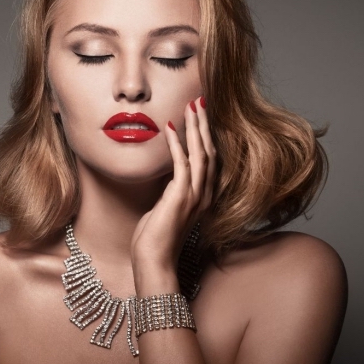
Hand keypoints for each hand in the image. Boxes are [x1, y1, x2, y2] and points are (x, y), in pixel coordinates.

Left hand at [131, 96, 216, 276]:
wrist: (154, 263)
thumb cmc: (155, 239)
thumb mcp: (165, 209)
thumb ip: (170, 192)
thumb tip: (166, 177)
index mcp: (202, 197)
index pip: (210, 159)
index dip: (207, 135)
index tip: (201, 114)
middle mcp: (203, 195)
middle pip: (210, 151)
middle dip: (204, 124)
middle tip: (200, 100)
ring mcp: (194, 197)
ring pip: (201, 154)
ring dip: (195, 128)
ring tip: (191, 106)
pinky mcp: (180, 198)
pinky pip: (182, 165)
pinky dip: (177, 145)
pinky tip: (172, 128)